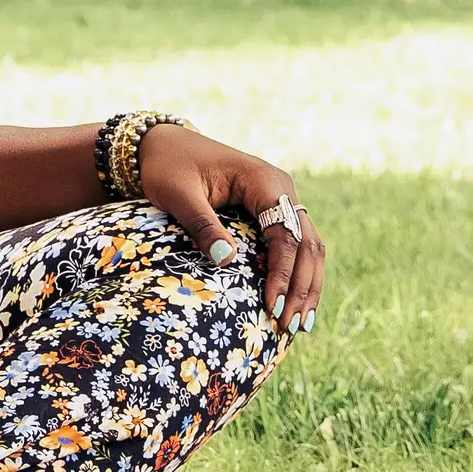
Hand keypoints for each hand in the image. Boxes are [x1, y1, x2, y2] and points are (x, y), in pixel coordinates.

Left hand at [139, 125, 326, 332]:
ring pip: (308, 246)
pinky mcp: (272, 211)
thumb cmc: (167, 167)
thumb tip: (226, 260)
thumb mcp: (177, 194)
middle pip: (307, 243)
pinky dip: (297, 274)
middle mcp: (280, 188)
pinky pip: (294, 245)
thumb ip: (202, 225)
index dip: (283, 272)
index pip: (285, 233)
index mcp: (263, 180)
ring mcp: (280, 199)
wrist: (163, 145)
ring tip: (300, 324)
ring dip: (306, 284)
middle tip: (293, 326)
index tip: (273, 306)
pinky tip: (294, 302)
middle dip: (302, 286)